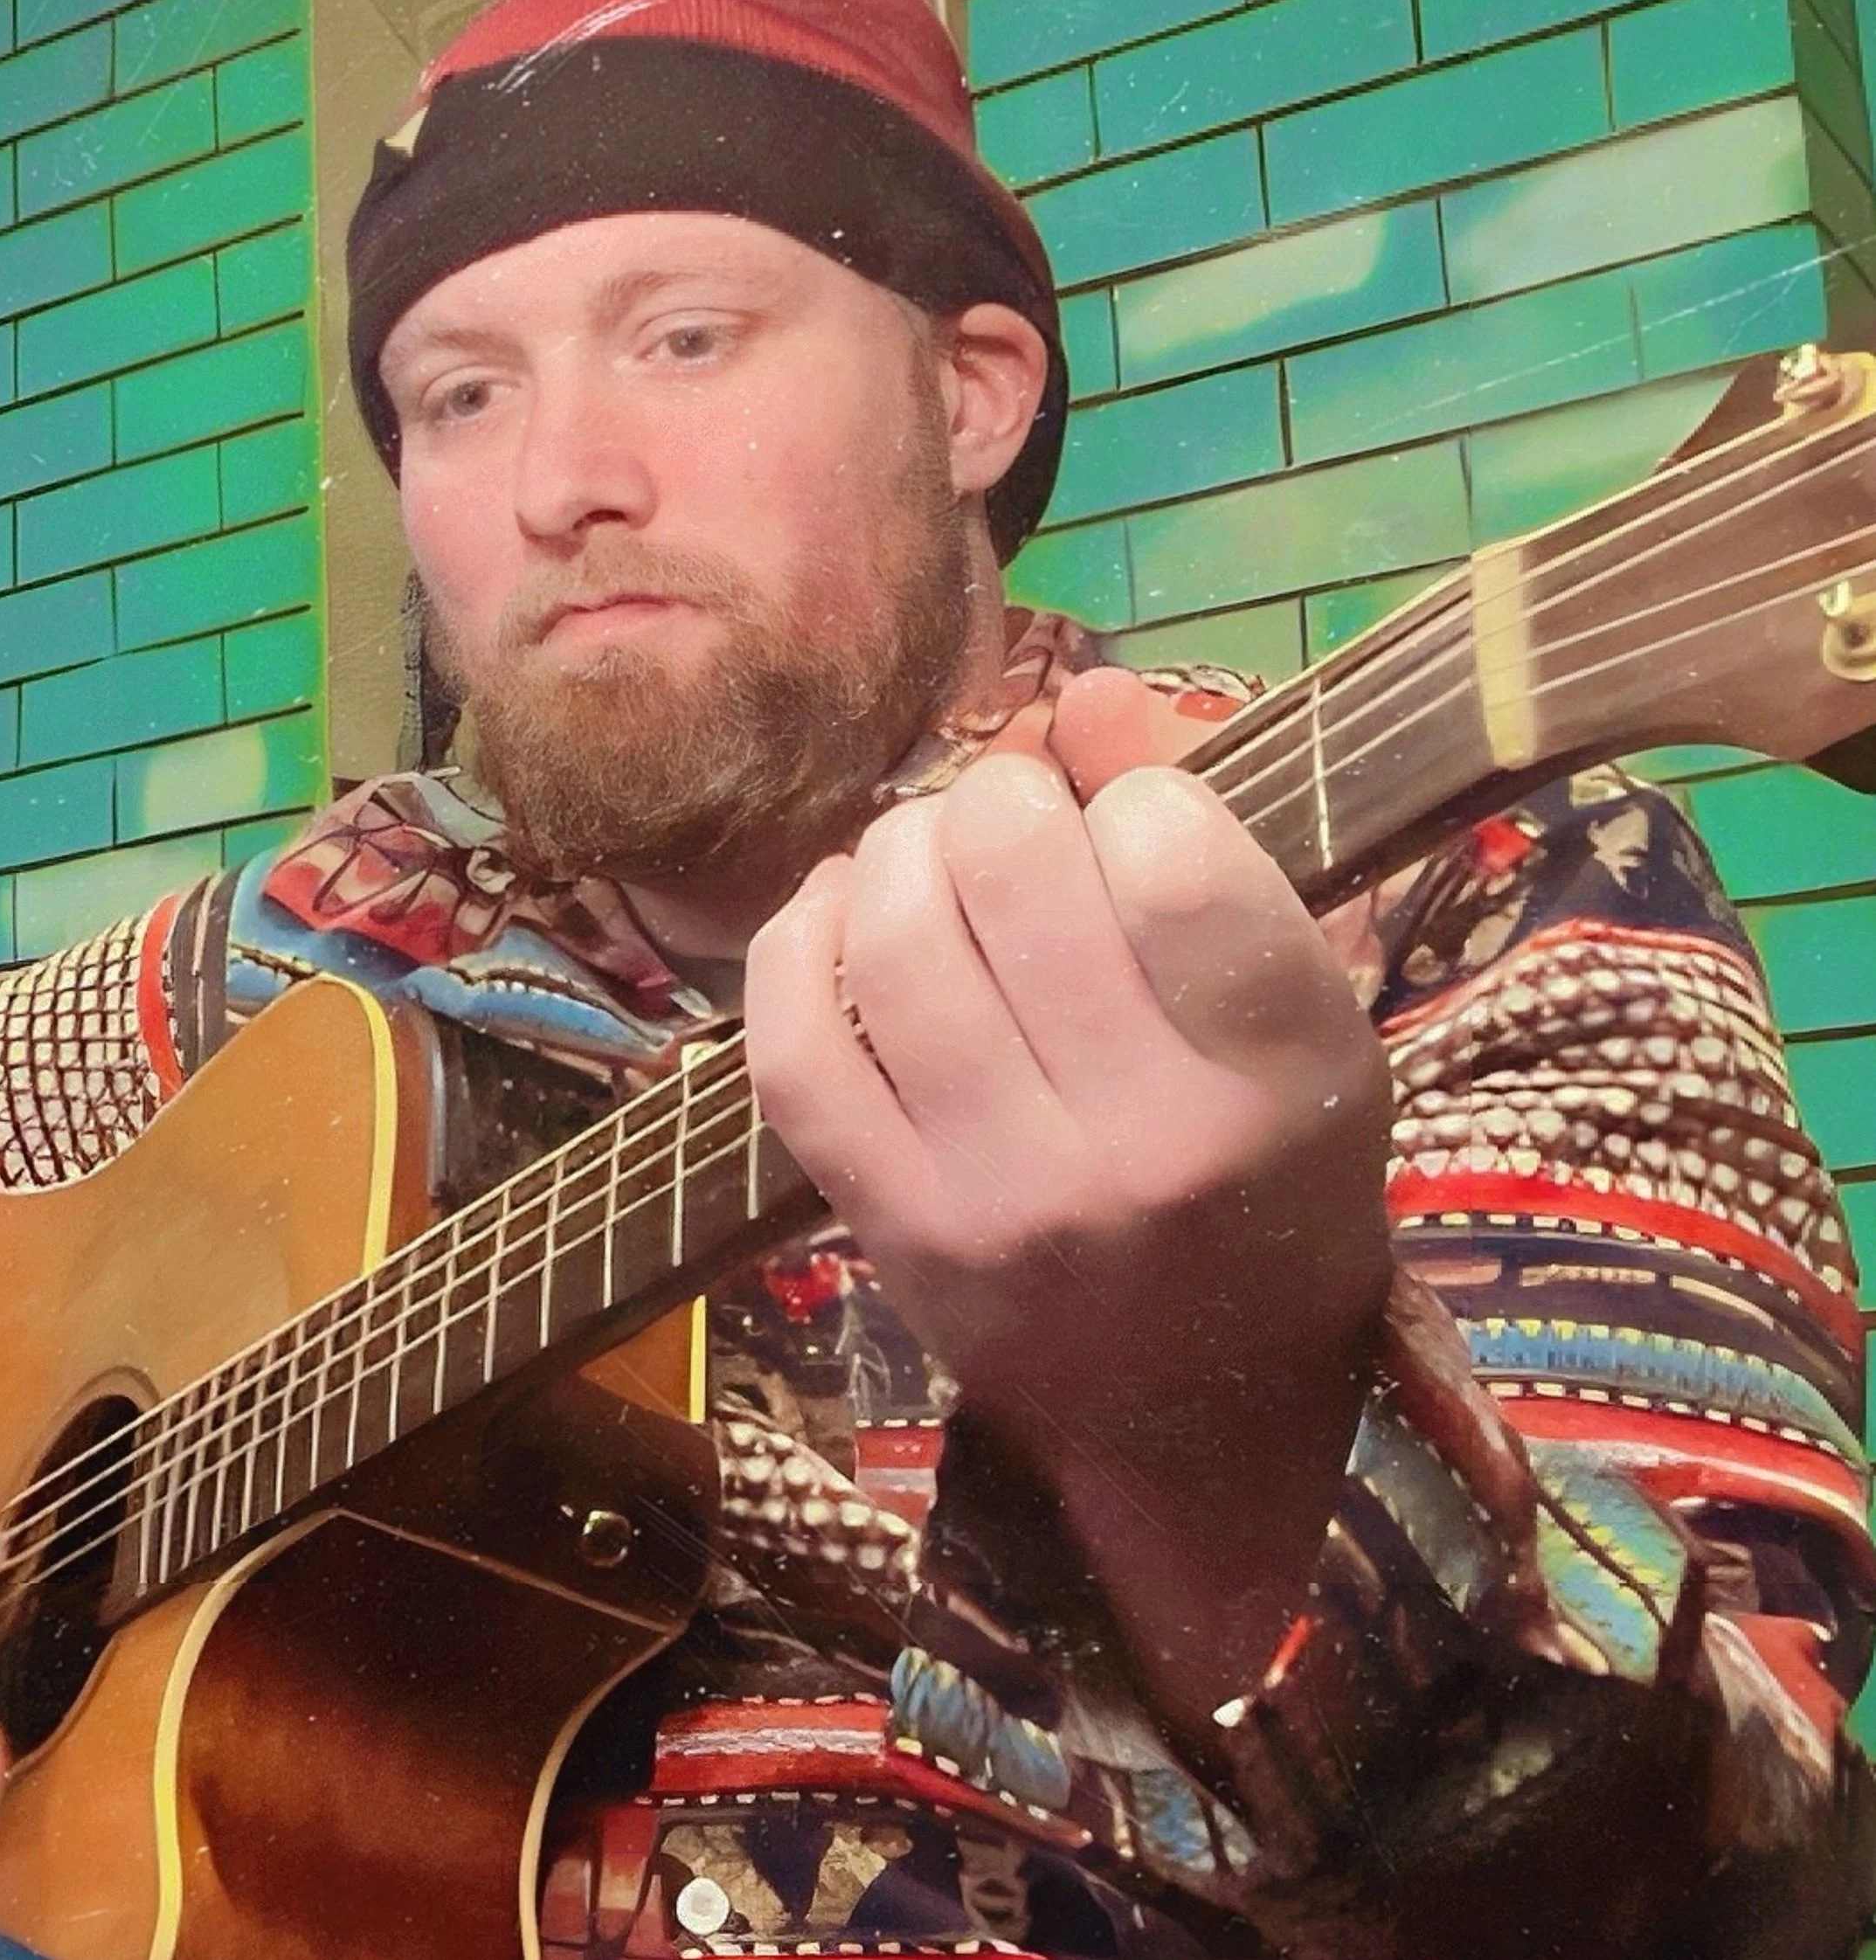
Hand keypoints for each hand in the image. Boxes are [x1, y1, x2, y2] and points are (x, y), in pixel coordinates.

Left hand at [744, 668, 1393, 1743]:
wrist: (1199, 1410)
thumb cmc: (1274, 1180)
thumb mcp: (1307, 1017)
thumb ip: (1214, 838)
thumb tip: (1087, 689)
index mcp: (1276, 1082)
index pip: (1173, 857)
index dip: (1136, 795)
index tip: (1134, 824)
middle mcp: (1138, 1146)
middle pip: (1012, 869)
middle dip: (1000, 798)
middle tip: (1011, 820)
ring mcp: (996, 1195)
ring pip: (894, 939)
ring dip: (899, 850)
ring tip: (927, 853)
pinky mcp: (886, 1227)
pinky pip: (792, 1045)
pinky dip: (798, 942)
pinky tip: (838, 908)